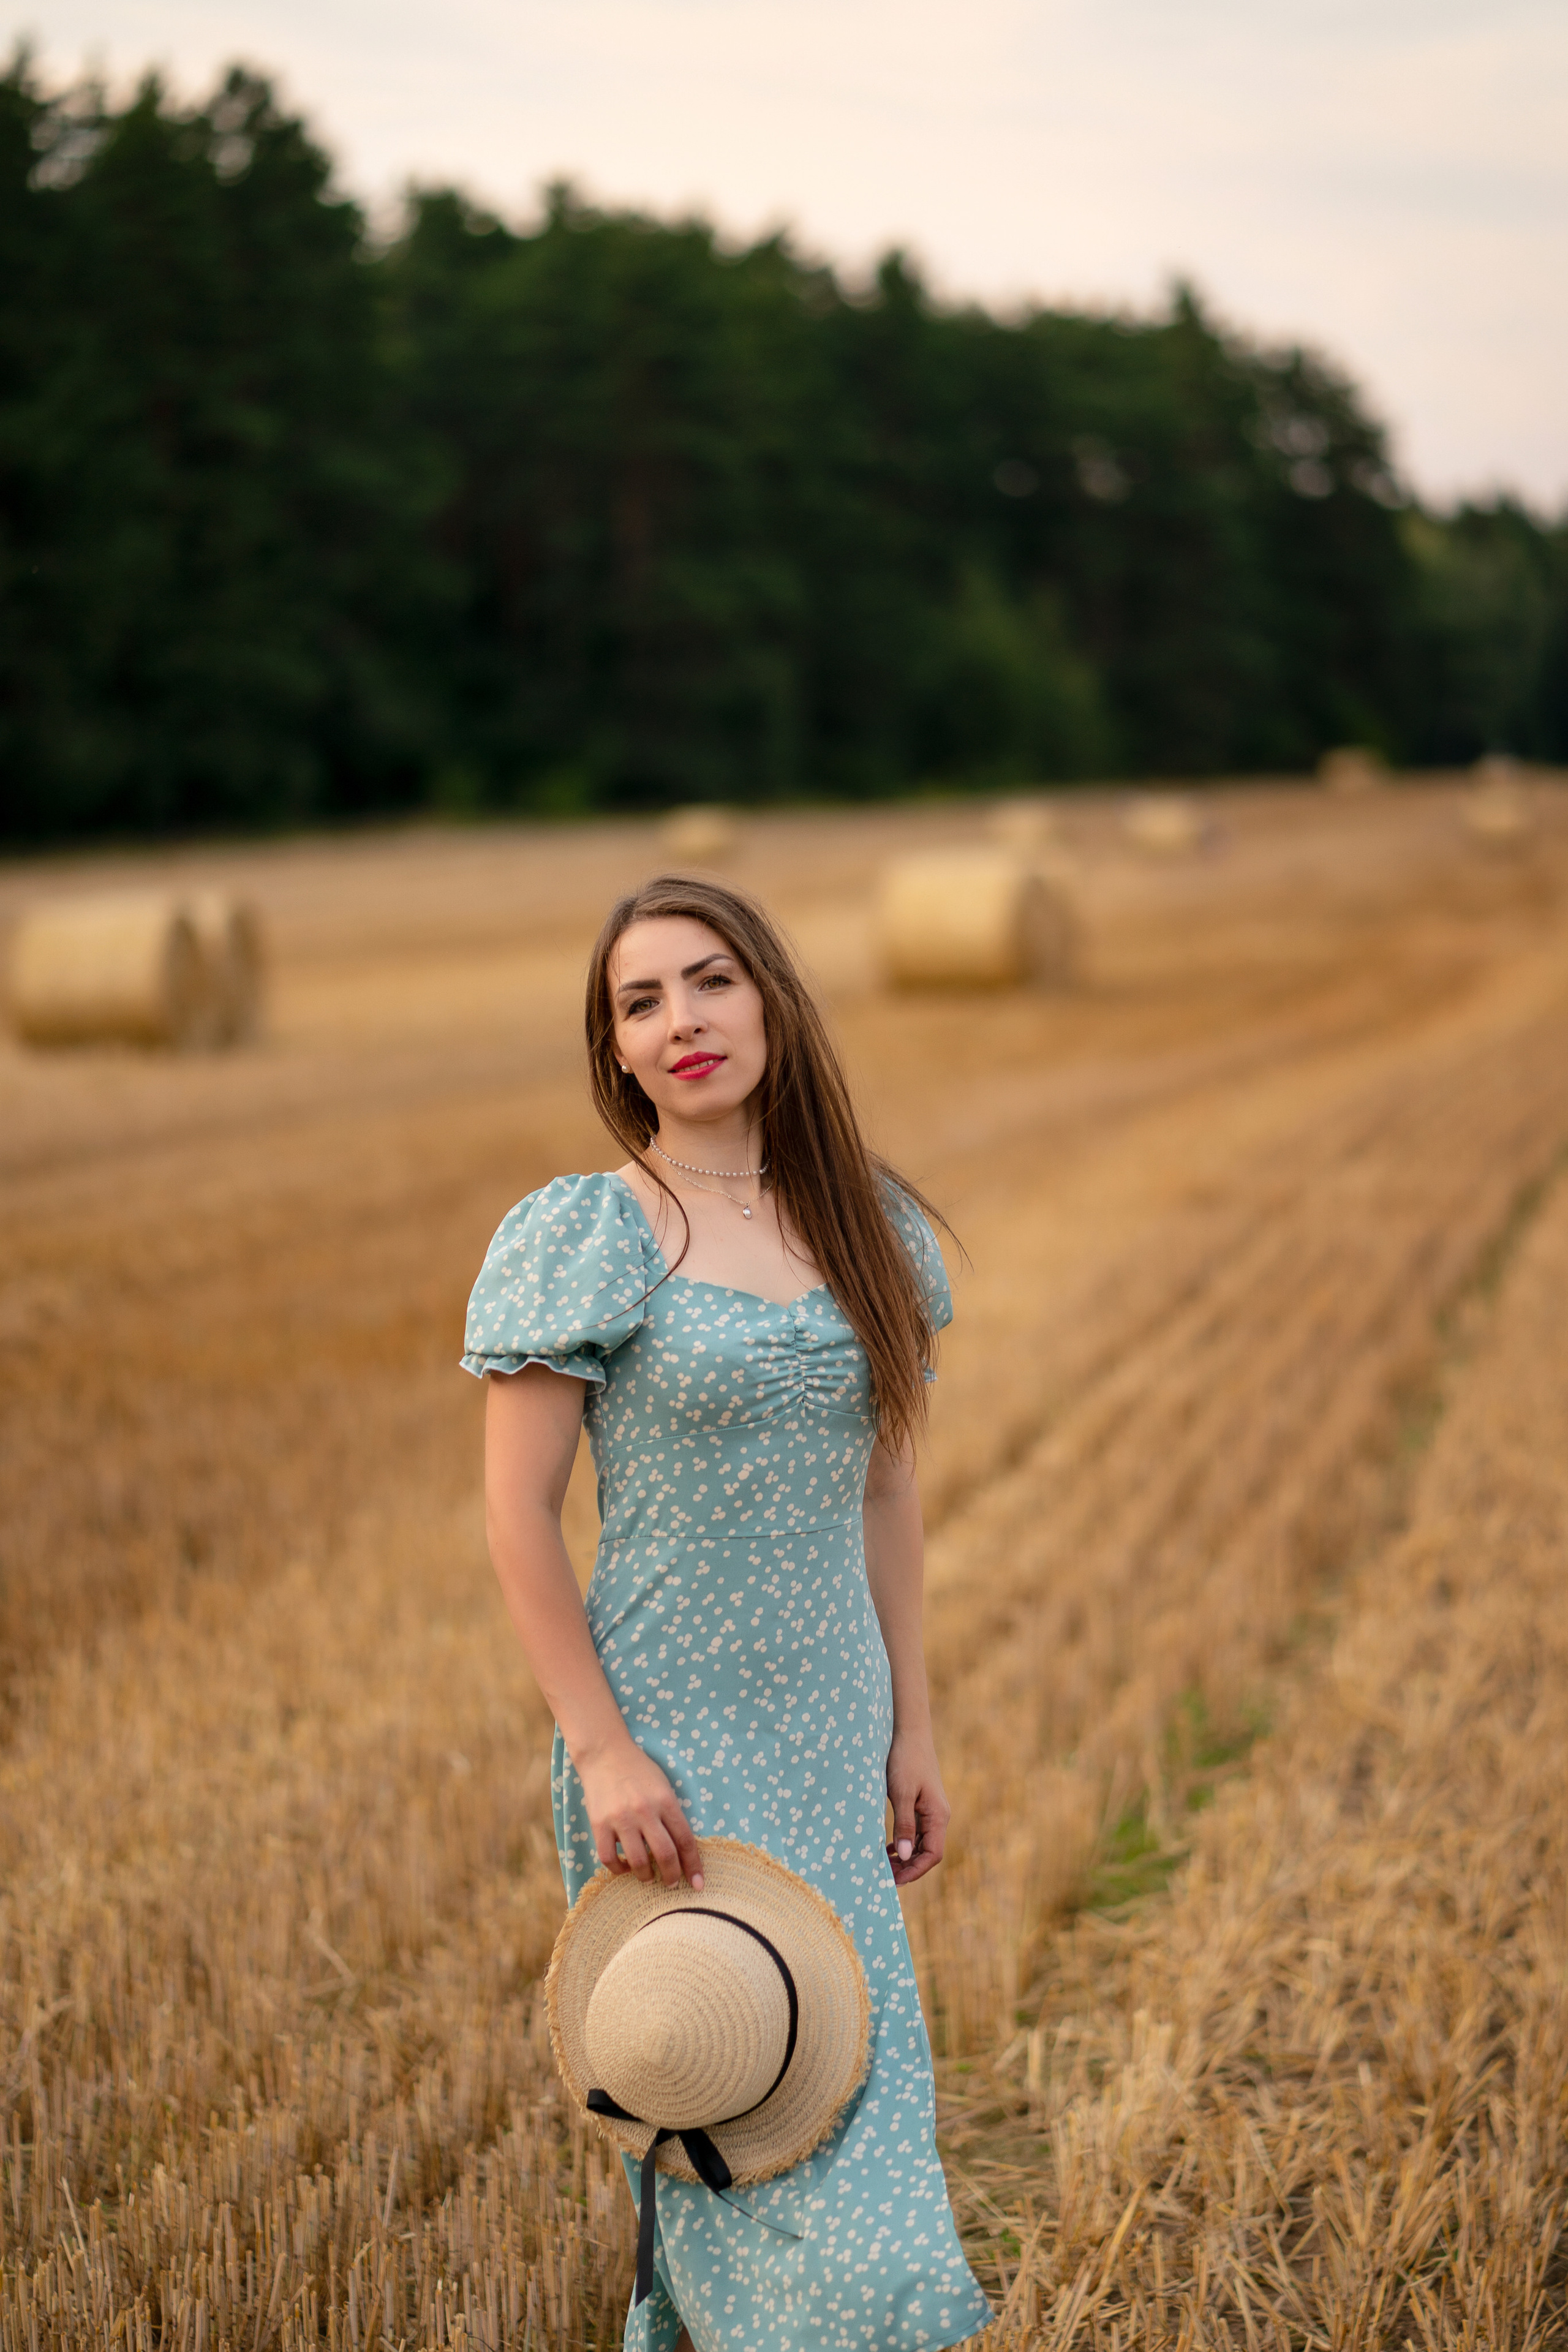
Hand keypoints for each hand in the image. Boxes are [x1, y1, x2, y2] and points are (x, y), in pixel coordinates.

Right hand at [577, 1737, 703, 1888]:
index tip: (698, 1884)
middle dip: (672, 1876)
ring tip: (648, 1877)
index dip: (694, 1865)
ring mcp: (621, 1818)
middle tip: (672, 1884)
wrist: (605, 1753)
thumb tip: (681, 1849)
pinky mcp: (599, 1824)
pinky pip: (609, 1858)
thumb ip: (671, 1815)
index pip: (685, 1840)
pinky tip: (624, 1866)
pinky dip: (619, 1869)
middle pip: (665, 1854)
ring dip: (646, 1877)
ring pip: (638, 1861)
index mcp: (665, 1801)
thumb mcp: (664, 1787)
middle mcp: (645, 1810)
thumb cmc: (639, 1771)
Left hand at [886, 1728, 949, 1887]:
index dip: (915, 1871)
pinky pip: (916, 1832)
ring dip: (905, 1857)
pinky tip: (889, 1848)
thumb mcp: (901, 1792)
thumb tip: (905, 1856)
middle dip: (909, 1867)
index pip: (932, 1855)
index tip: (894, 1880)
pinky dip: (904, 1843)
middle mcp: (938, 1816)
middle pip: (928, 1853)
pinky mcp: (922, 1805)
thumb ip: (904, 1824)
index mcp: (938, 1815)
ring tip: (884, 1866)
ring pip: (921, 1844)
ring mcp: (931, 1811)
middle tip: (884, 1876)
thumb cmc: (905, 1759)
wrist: (909, 1731)